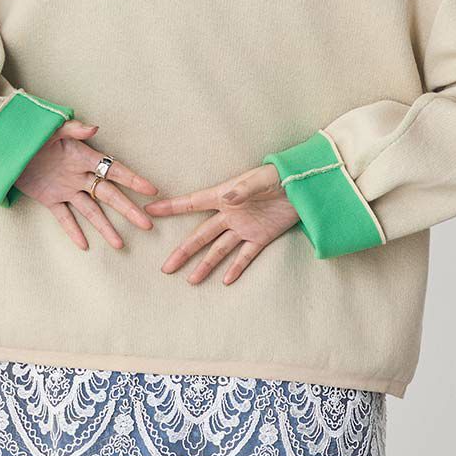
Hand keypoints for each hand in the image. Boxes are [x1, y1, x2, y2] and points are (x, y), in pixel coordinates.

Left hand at [14, 121, 157, 250]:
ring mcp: (65, 189)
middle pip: (108, 196)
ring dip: (105, 227)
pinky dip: (73, 231)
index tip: (151, 190)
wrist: (4, 142)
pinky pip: (64, 217)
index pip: (113, 170)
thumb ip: (73, 129)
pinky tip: (84, 245)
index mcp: (82, 156)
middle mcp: (78, 175)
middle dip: (128, 210)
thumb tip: (95, 128)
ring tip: (119, 245)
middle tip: (147, 224)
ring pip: (90, 211)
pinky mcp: (49, 198)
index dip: (132, 180)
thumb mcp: (51, 127)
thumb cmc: (30, 131)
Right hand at [146, 164, 298, 285]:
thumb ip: (243, 189)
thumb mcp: (262, 179)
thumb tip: (227, 198)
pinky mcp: (261, 237)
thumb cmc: (282, 174)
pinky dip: (237, 267)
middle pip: (201, 235)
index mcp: (225, 196)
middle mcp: (230, 214)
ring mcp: (245, 227)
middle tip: (166, 267)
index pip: (192, 203)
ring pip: (219, 250)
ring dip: (206, 265)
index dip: (171, 208)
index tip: (150, 211)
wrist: (306, 185)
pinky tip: (226, 281)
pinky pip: (246, 255)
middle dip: (183, 252)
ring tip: (191, 281)